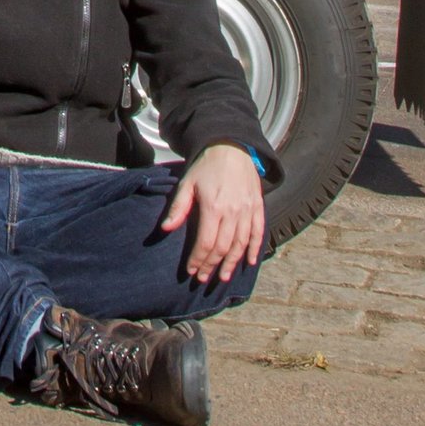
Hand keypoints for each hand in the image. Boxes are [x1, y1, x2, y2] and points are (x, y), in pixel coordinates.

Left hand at [160, 143, 265, 282]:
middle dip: (212, 266)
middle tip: (204, 279)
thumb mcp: (187, 183)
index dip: (198, 259)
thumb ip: (178, 207)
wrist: (231, 147)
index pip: (206, 242)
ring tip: (224, 277)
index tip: (191, 271)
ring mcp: (248, 210)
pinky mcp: (258, 207)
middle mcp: (233, 212)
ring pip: (241, 244)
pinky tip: (249, 262)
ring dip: (232, 263)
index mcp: (213, 206)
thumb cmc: (206, 166)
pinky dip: (254, 249)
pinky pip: (258, 233)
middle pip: (223, 248)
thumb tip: (166, 229)